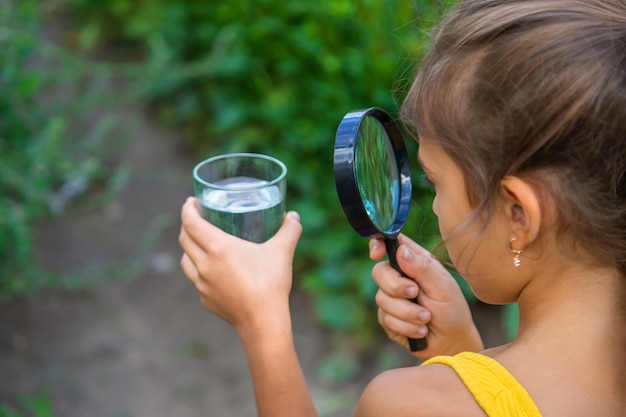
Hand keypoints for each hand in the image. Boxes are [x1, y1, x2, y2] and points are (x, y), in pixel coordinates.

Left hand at [178, 197, 302, 334]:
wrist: (262, 322)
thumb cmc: (270, 284)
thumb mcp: (282, 252)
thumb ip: (289, 231)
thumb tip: (294, 216)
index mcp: (218, 248)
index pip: (191, 223)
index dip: (188, 209)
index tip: (192, 201)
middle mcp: (204, 264)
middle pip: (184, 239)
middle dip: (187, 225)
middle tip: (197, 218)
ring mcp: (202, 283)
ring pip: (185, 260)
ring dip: (188, 248)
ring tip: (199, 243)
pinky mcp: (206, 299)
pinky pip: (196, 279)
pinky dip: (198, 270)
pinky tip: (211, 271)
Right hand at [370, 234, 482, 358]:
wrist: (451, 343)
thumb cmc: (452, 310)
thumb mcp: (443, 286)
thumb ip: (422, 268)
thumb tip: (401, 251)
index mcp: (414, 262)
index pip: (391, 244)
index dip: (378, 245)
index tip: (376, 254)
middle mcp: (400, 277)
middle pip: (379, 272)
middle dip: (396, 287)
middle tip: (415, 293)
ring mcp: (391, 298)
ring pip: (382, 299)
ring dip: (407, 312)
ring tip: (426, 318)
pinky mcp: (387, 318)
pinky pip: (386, 319)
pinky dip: (406, 326)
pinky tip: (421, 330)